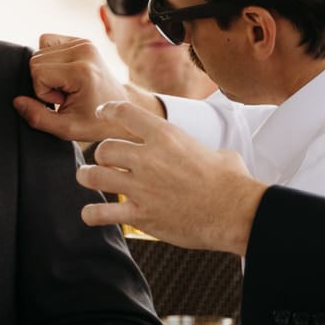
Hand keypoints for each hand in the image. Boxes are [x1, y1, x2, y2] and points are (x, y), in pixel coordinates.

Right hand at [12, 34, 160, 142]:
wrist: (122, 108)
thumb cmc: (97, 120)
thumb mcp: (66, 129)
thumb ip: (37, 117)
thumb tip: (17, 101)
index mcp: (82, 70)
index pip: (37, 71)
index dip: (42, 91)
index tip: (62, 101)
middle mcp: (84, 50)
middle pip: (36, 58)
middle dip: (42, 80)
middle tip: (64, 95)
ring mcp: (84, 43)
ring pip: (40, 49)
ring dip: (46, 71)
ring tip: (66, 85)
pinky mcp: (82, 41)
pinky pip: (48, 42)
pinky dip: (50, 59)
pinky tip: (64, 75)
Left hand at [72, 102, 265, 254]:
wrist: (237, 212)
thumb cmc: (232, 182)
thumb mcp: (216, 152)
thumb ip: (198, 151)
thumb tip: (207, 155)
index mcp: (166, 137)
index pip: (125, 112)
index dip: (109, 110)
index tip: (102, 112)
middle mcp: (148, 159)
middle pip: (103, 148)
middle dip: (100, 155)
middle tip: (104, 161)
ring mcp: (141, 188)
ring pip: (94, 176)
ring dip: (88, 177)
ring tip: (88, 179)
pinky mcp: (141, 215)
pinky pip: (101, 213)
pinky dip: (92, 214)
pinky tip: (92, 214)